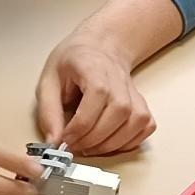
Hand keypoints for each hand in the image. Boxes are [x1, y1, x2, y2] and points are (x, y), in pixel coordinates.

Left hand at [36, 30, 155, 155]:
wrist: (99, 47)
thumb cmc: (73, 62)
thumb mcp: (49, 80)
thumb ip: (49, 112)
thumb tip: (53, 141)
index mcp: (94, 70)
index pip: (94, 102)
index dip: (78, 128)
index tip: (65, 139)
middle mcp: (119, 81)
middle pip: (117, 115)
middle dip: (94, 139)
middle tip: (76, 146)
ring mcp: (134, 93)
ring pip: (135, 123)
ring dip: (112, 144)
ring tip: (90, 147)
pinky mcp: (142, 104)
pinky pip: (145, 127)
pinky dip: (130, 142)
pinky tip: (110, 142)